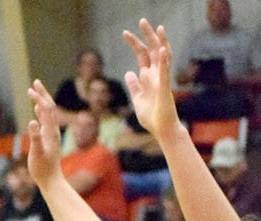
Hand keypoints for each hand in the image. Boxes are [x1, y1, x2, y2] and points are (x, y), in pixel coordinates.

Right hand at [27, 80, 62, 185]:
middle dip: (42, 94)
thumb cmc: (43, 169)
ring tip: (34, 91)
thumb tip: (32, 121)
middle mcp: (53, 130)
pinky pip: (46, 121)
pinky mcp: (48, 139)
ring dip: (42, 101)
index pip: (47, 109)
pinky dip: (42, 112)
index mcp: (51, 131)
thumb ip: (35, 137)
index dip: (39, 98)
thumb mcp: (37, 153)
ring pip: (48, 113)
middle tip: (35, 82)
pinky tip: (37, 109)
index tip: (31, 89)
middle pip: (50, 107)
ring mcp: (51, 134)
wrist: (51, 180)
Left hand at [122, 20, 179, 143]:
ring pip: (162, 56)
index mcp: (148, 77)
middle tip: (142, 20)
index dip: (135, 43)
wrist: (162, 130)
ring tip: (158, 28)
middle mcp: (156, 75)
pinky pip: (165, 72)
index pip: (142, 55)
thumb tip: (129, 73)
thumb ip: (134, 86)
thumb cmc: (151, 117)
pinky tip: (162, 50)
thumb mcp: (138, 99)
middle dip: (147, 35)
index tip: (125, 33)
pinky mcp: (165, 88)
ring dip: (160, 42)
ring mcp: (161, 80)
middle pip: (152, 50)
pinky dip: (164, 61)